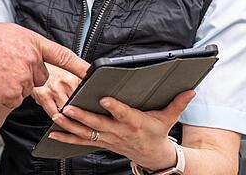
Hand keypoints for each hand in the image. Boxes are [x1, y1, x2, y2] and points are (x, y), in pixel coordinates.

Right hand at [0, 23, 88, 108]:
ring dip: (13, 85)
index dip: (78, 65)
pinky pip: (13, 99)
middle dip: (27, 75)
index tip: (91, 72)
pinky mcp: (13, 95)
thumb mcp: (10, 34)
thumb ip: (26, 45)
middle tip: (7, 67)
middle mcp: (32, 61)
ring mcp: (23, 79)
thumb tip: (32, 55)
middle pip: (40, 77)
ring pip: (25, 89)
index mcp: (32, 43)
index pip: (62, 54)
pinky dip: (4, 95)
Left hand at [48, 90, 194, 169]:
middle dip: (83, 115)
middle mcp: (119, 131)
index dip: (114, 107)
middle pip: (99, 123)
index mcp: (135, 122)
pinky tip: (53, 132)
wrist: (151, 156)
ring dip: (71, 125)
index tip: (104, 98)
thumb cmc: (157, 132)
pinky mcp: (101, 142)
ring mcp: (108, 138)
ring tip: (57, 116)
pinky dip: (67, 137)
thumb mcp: (169, 118)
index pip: (124, 113)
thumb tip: (192, 89)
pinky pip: (81, 141)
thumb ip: (178, 102)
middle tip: (69, 107)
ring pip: (86, 132)